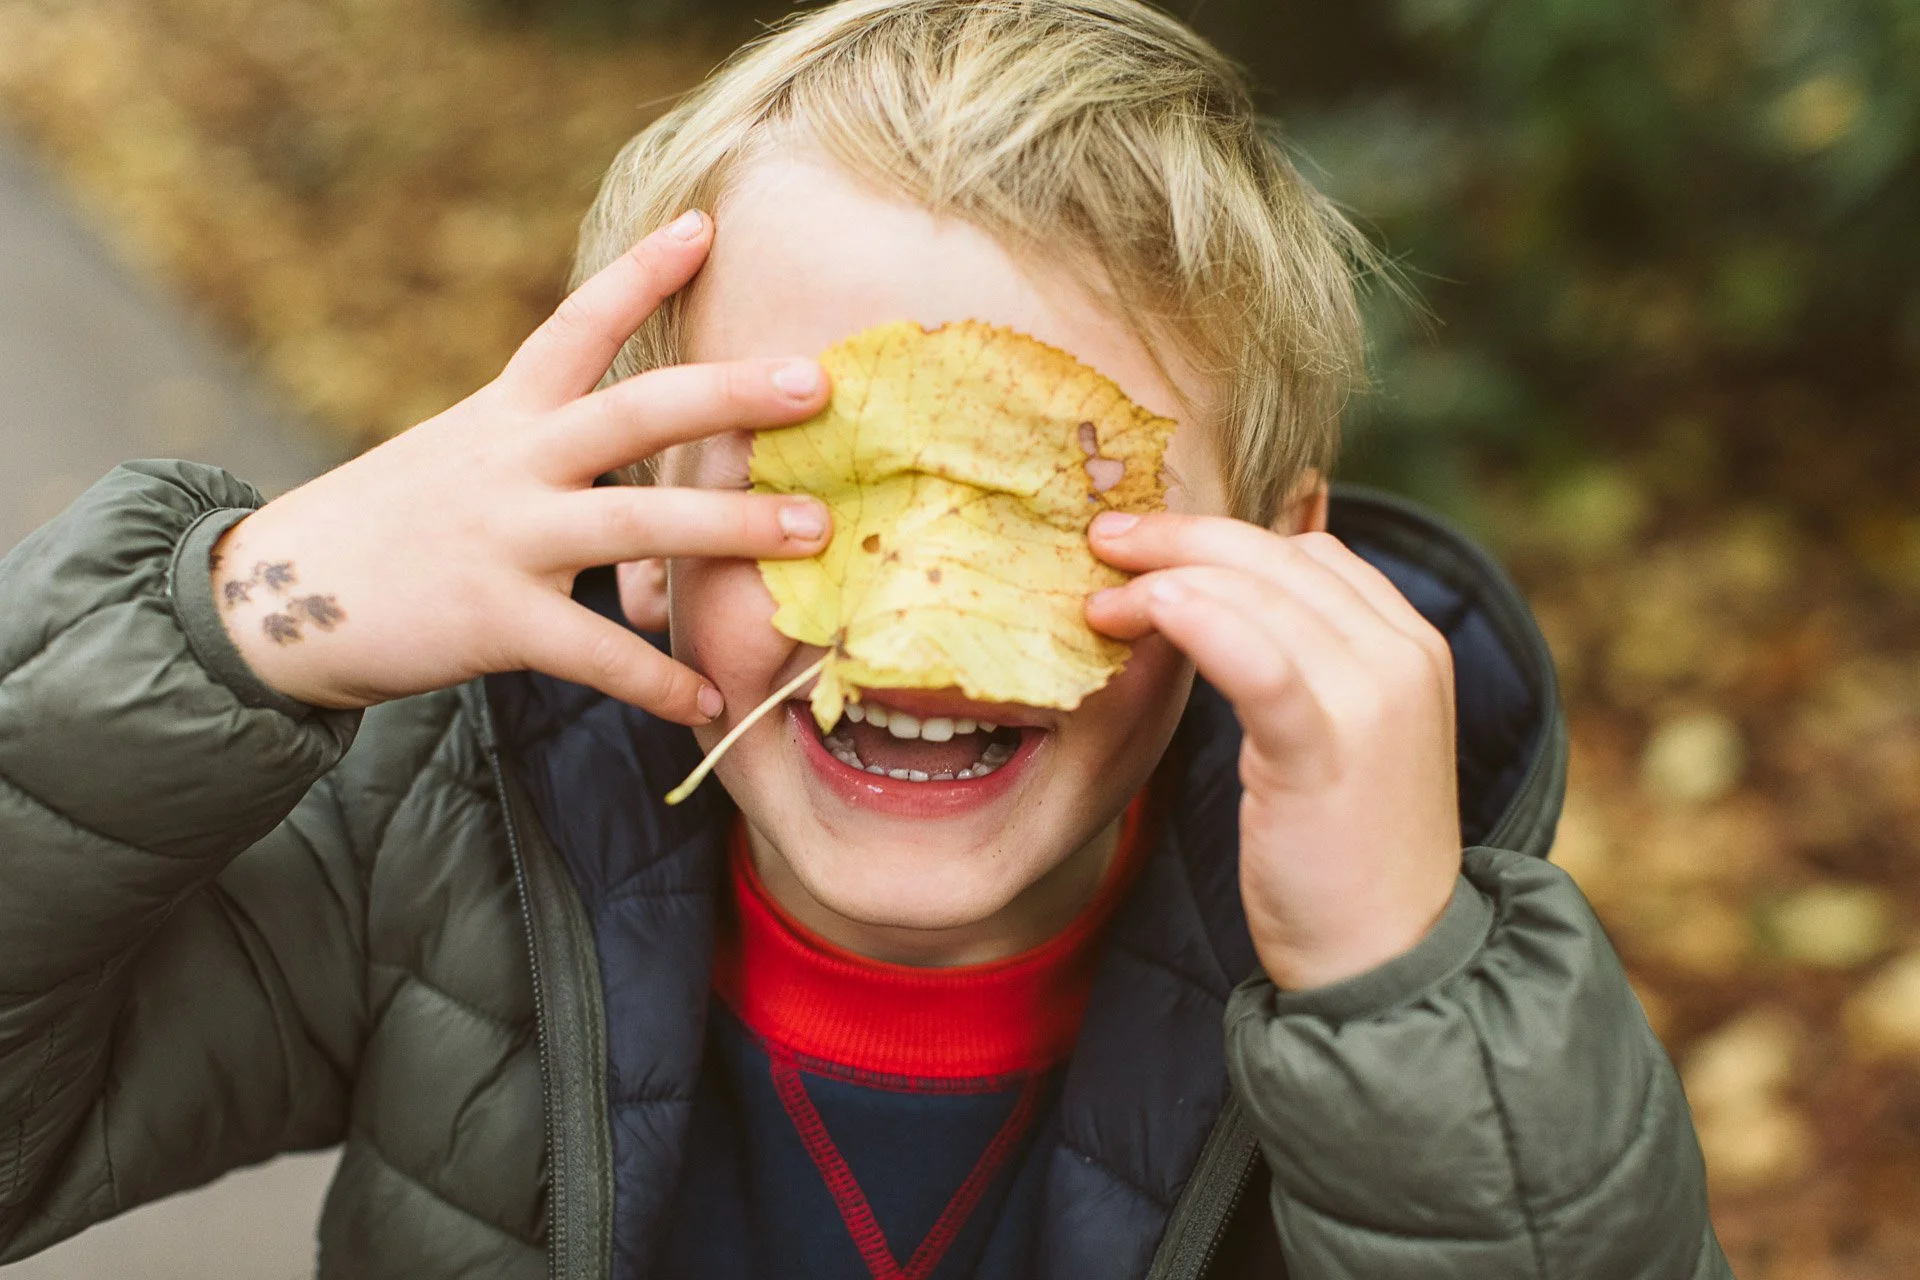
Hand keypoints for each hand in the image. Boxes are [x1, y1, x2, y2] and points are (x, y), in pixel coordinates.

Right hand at [211, 210, 832, 723]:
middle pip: (634, 411)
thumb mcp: (465, 453)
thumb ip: (545, 438)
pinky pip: (596, 653)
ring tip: (813, 531)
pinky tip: (709, 702)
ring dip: (730, 527)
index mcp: (505, 412)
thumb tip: (646, 433)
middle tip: (817, 384)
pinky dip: (657, 680)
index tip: (705, 227)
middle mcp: (511, 461)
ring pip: (637, 522)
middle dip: (729, 395)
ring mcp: (504, 538)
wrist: (279, 599)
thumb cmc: (395, 524)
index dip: (639, 273)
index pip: (577, 324)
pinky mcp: (494, 620)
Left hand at [1086, 513, 1460, 990]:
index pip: (1306, 553)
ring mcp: (1373, 699)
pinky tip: (1152, 608)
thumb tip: (1219, 608)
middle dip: (1179, 539)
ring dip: (1166, 580)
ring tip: (1098, 596)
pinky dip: (1203, 622)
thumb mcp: (1334, 741)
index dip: (1218, 536)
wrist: (1387, 963)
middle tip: (1102, 540)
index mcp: (1408, 645)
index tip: (1143, 546)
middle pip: (1276, 559)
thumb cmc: (1342, 858)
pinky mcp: (1328, 751)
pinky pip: (1261, 662)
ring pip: (1260, 596)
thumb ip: (1302, 667)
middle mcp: (1402, 655)